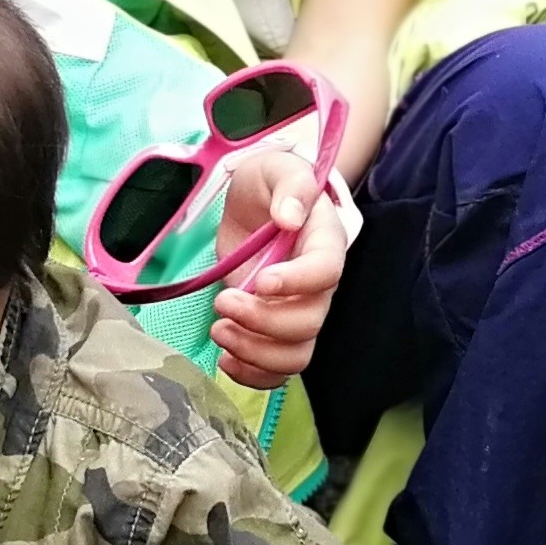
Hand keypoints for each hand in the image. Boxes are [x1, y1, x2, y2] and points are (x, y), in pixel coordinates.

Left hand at [204, 144, 350, 388]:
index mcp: (325, 243)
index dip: (297, 283)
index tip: (260, 280)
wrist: (256, 202)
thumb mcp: (277, 169)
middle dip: (262, 321)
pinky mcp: (274, 329)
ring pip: (295, 354)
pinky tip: (226, 358)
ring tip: (219, 330)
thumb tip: (289, 216)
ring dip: (255, 353)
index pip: (326, 272)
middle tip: (222, 303)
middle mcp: (317, 286)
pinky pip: (277, 370)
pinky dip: (253, 375)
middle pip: (308, 322)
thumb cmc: (269, 183)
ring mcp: (297, 311)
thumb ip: (290, 186)